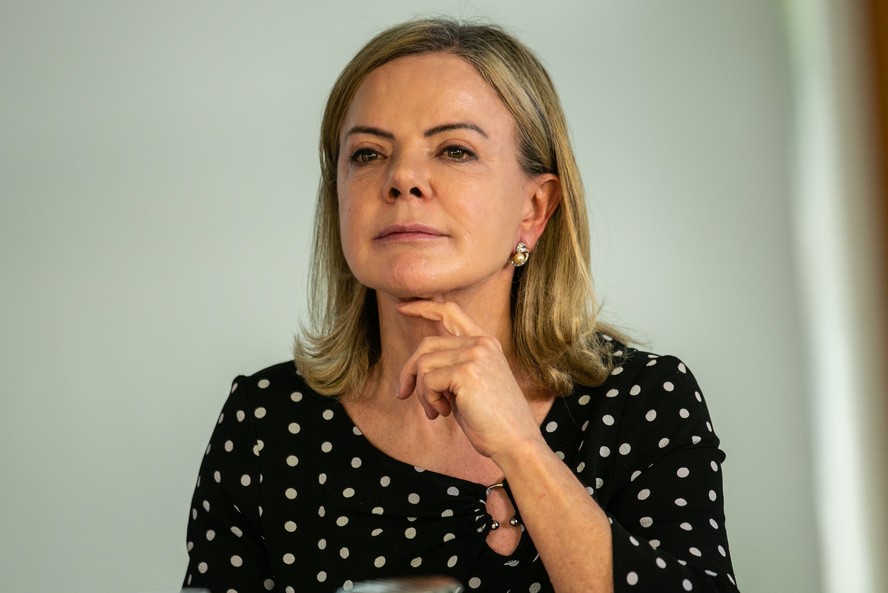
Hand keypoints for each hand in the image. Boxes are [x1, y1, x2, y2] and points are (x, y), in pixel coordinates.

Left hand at [395, 300, 543, 458]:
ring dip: (421, 392)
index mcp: (485, 343)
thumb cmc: (491, 420)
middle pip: (426, 345)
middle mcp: (481, 343)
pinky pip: (427, 381)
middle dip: (409, 371)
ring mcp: (475, 355)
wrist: (515, 442)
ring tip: (435, 410)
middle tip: (403, 394)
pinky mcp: (466, 373)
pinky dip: (427, 400)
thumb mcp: (468, 385)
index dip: (422, 307)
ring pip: (423, 364)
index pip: (449, 311)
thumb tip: (416, 367)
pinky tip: (442, 412)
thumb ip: (449, 367)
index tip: (401, 307)